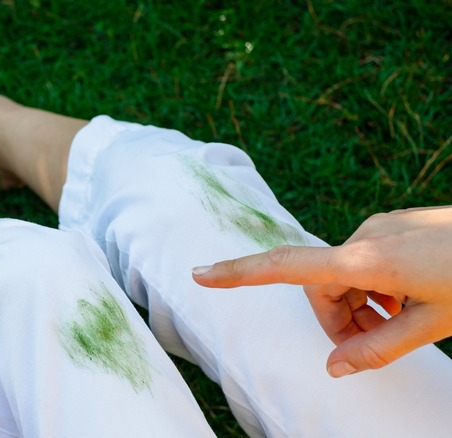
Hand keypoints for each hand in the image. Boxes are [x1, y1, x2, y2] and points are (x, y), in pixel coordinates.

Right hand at [192, 206, 451, 376]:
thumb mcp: (435, 325)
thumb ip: (379, 348)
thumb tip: (335, 367)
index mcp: (368, 259)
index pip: (288, 267)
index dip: (240, 273)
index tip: (200, 274)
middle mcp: (365, 236)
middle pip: (323, 285)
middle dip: (339, 319)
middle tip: (372, 346)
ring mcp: (382, 227)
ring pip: (347, 275)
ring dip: (362, 305)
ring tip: (405, 322)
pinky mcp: (396, 225)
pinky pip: (368, 260)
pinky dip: (377, 287)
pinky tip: (411, 299)